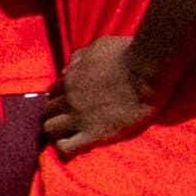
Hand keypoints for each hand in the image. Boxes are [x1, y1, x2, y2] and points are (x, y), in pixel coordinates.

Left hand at [45, 35, 154, 155]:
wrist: (148, 71)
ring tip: (70, 135)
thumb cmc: (128, 54)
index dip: (60, 98)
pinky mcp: (94, 134)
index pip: (52, 92)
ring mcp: (79, 118)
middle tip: (70, 120)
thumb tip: (68, 67)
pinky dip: (65, 148)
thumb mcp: (98, 46)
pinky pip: (66, 148)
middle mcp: (69, 99)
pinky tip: (76, 145)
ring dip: (57, 132)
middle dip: (56, 115)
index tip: (70, 103)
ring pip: (50, 130)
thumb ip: (80, 57)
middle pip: (47, 112)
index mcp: (70, 78)